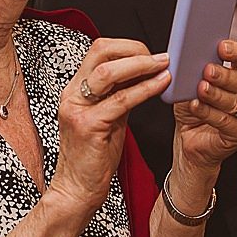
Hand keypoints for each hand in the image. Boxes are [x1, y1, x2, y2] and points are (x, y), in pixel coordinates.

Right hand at [52, 39, 170, 218]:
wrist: (77, 189)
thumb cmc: (93, 157)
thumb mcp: (108, 117)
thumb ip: (120, 94)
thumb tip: (144, 72)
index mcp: (75, 90)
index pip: (98, 51)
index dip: (127, 47)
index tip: (151, 55)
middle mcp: (72, 95)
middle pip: (100, 52)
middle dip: (134, 50)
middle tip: (160, 58)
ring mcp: (77, 110)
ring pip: (108, 72)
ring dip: (141, 65)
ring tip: (164, 66)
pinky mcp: (88, 126)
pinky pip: (121, 100)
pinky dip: (145, 89)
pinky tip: (161, 85)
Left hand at [171, 41, 236, 177]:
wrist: (192, 137)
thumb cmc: (198, 106)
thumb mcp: (195, 83)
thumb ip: (199, 70)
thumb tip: (192, 60)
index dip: (236, 53)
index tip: (222, 47)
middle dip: (225, 76)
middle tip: (208, 70)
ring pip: (236, 102)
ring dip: (216, 95)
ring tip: (201, 88)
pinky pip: (227, 122)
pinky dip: (210, 113)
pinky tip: (197, 106)